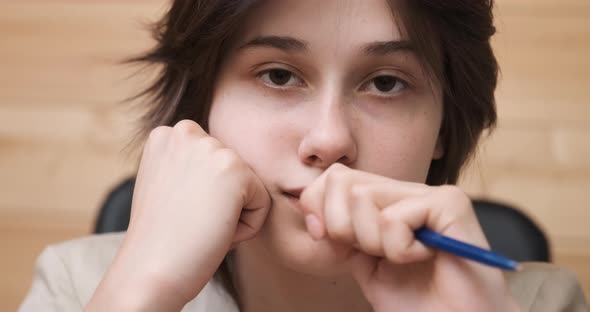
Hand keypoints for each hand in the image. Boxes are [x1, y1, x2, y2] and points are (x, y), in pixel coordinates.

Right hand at [88, 120, 270, 310]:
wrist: (149, 271)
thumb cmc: (161, 240)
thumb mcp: (166, 186)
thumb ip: (191, 166)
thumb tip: (222, 170)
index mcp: (167, 134)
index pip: (215, 162)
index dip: (202, 196)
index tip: (177, 212)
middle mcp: (186, 131)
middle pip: (234, 172)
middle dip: (220, 203)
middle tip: (190, 222)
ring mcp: (210, 147)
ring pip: (249, 187)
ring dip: (233, 215)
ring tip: (200, 226)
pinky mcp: (234, 169)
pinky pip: (263, 203)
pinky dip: (246, 227)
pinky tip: (215, 231)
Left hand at [299, 164, 518, 311]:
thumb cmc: (417, 302)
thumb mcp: (363, 264)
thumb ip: (340, 234)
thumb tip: (312, 210)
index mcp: (388, 199)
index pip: (335, 176)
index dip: (319, 208)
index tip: (333, 243)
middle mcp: (408, 189)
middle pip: (341, 180)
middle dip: (342, 228)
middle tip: (374, 255)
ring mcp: (430, 193)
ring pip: (362, 197)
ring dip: (373, 243)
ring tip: (402, 258)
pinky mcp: (449, 203)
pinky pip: (392, 219)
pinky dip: (399, 250)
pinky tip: (425, 258)